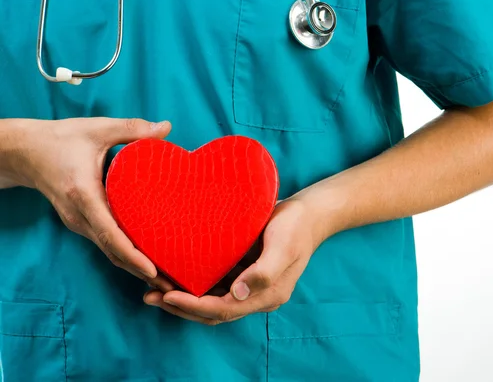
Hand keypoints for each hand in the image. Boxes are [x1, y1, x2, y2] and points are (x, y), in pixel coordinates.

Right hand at [10, 117, 174, 289]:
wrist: (26, 152)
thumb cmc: (60, 140)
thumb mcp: (96, 128)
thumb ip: (132, 129)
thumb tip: (167, 128)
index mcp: (83, 195)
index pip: (110, 233)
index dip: (132, 254)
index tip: (153, 270)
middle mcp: (80, 216)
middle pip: (113, 251)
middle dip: (141, 270)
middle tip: (172, 283)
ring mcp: (79, 223)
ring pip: (110, 251)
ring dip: (135, 266)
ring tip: (165, 278)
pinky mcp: (82, 223)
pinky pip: (106, 243)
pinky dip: (126, 255)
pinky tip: (148, 259)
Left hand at [143, 198, 326, 324]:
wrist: (309, 214)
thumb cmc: (296, 226)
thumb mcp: (283, 245)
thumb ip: (264, 271)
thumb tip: (238, 292)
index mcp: (267, 295)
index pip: (224, 309)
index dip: (194, 306)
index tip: (168, 295)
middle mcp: (256, 296)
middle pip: (213, 312)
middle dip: (181, 307)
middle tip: (151, 296)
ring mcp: (250, 285)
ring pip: (212, 301)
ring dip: (184, 299)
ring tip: (155, 289)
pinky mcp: (244, 272)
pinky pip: (216, 285)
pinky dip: (195, 284)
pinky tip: (177, 274)